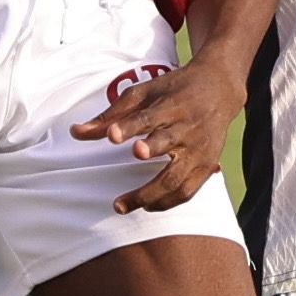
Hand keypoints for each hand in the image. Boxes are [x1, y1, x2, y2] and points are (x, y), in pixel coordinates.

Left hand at [70, 58, 245, 214]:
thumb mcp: (144, 92)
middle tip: (122, 175)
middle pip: (167, 146)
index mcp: (172, 105)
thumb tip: (76, 133)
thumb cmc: (175, 90)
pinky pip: (189, 191)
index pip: (149, 116)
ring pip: (177, 178)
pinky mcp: (208, 165)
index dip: (130, 126)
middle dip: (143, 164)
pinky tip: (148, 206)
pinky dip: (168, 202)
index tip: (113, 136)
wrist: (220, 88)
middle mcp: (188, 128)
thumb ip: (110, 114)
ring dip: (150, 195)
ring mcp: (200, 149)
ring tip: (123, 205)